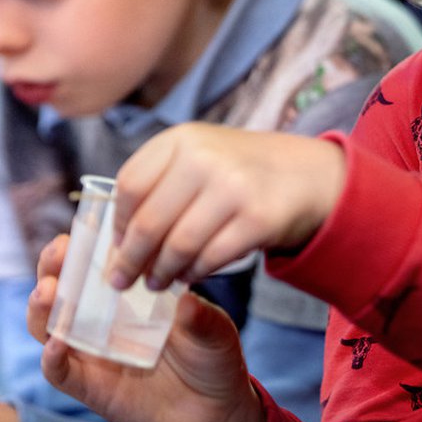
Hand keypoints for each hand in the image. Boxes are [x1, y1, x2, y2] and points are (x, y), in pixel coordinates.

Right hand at [28, 234, 266, 421]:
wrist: (217, 412)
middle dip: (52, 267)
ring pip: (48, 325)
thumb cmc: (212, 358)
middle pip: (61, 286)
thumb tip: (187, 302)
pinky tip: (57, 344)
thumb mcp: (214, 330)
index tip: (82, 229)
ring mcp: (94, 352)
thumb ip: (199, 318)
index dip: (83, 243)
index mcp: (130, 293)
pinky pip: (60, 372)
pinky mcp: (91, 387)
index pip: (95, 261)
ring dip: (41, 308)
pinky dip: (51, 357)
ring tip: (47, 293)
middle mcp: (104, 318)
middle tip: (58, 255)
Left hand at [110, 123, 345, 289]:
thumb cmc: (238, 171)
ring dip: (161, 272)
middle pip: (149, 221)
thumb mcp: (197, 155)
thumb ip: (158, 184)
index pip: (130, 185)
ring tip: (156, 282)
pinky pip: (211, 258)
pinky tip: (188, 277)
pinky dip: (194, 274)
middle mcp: (204, 158)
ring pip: (178, 245)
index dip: (119, 222)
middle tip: (122, 279)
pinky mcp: (257, 219)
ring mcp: (233, 187)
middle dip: (130, 259)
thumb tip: (118, 239)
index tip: (117, 245)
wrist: (305, 174)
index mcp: (182, 139)